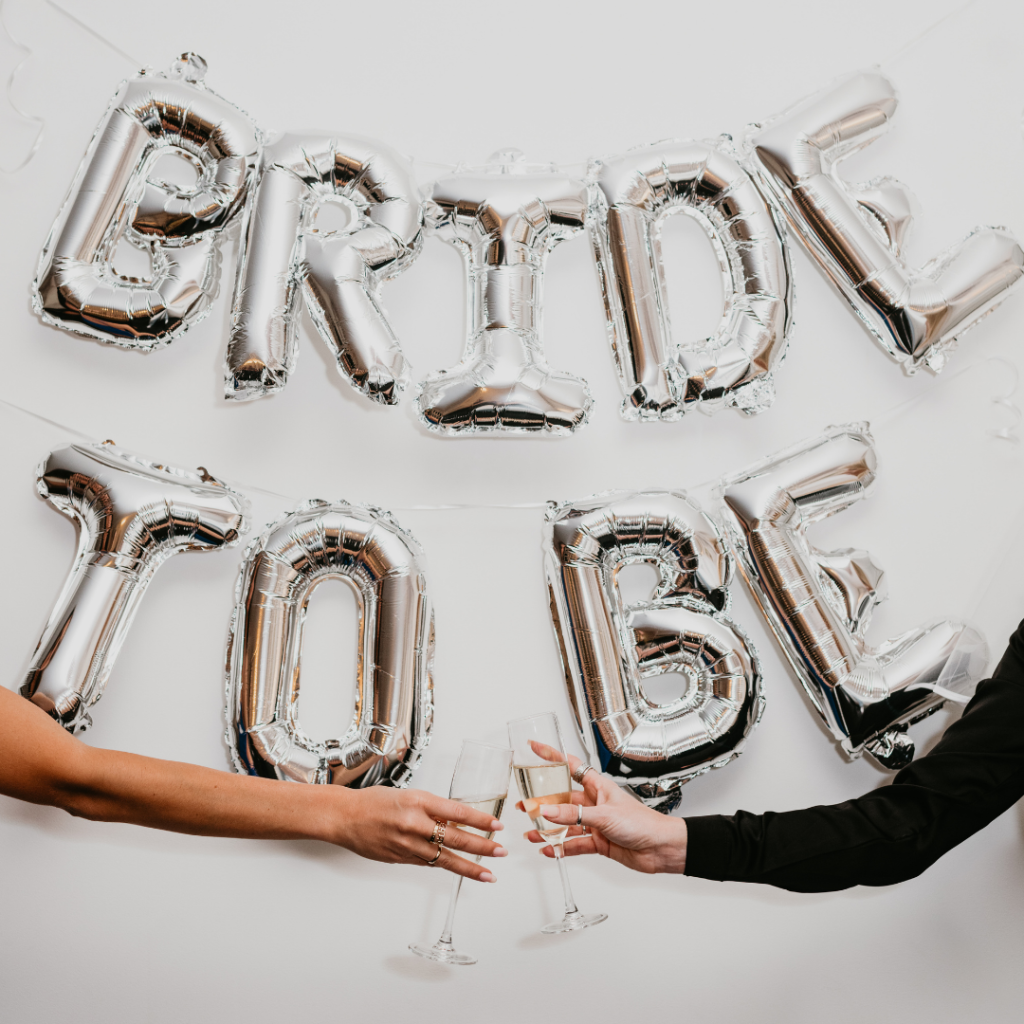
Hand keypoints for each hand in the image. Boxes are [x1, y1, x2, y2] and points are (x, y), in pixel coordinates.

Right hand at [326, 786, 506, 881]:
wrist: (345, 817)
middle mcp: (414, 823)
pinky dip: (446, 866)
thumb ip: (433, 808)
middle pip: (456, 838)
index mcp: (418, 801)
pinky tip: (461, 870)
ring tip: (489, 874)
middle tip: (501, 851)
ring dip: (470, 868)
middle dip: (482, 847)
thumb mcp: (409, 795)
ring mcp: (407, 844)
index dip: (481, 820)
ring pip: (445, 859)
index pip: (458, 812)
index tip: (497, 825)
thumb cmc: (374, 802)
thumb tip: (458, 819)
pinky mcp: (400, 859)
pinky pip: (428, 864)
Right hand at [519, 753, 686, 873]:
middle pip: (562, 799)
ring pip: (566, 824)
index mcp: (598, 786)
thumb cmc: (643, 823)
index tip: (534, 747)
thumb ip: (573, 814)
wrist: (661, 848)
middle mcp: (594, 803)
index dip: (552, 756)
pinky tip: (549, 850)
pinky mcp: (598, 842)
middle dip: (543, 802)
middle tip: (524, 805)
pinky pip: (574, 844)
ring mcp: (595, 823)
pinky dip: (561, 848)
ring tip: (531, 832)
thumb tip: (547, 811)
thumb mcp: (604, 816)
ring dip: (548, 829)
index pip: (570, 766)